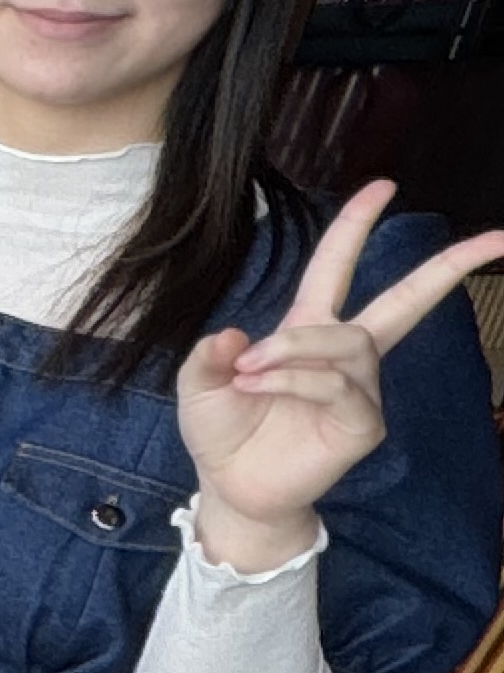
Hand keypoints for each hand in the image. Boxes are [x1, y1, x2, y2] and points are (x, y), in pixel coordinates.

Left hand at [177, 179, 503, 569]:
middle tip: (493, 237)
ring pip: (346, 342)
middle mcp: (345, 354)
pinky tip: (258, 386)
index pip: (338, 268)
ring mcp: (360, 389)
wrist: (230, 486)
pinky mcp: (362, 424)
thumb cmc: (223, 430)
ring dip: (293, 349)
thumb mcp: (198, 383)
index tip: (383, 186)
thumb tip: (237, 334)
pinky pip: (336, 386)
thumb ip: (210, 354)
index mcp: (307, 330)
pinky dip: (293, 380)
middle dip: (447, 267)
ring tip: (247, 371)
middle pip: (402, 300)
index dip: (356, 226)